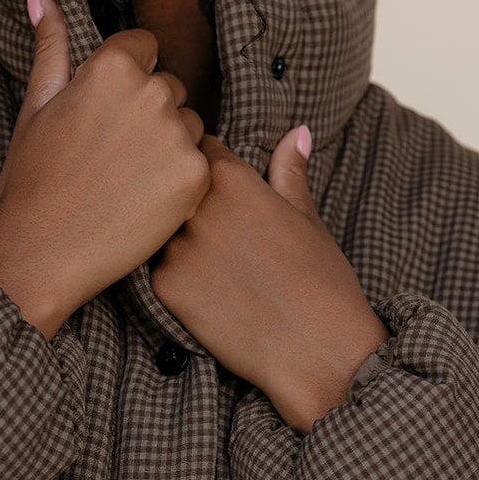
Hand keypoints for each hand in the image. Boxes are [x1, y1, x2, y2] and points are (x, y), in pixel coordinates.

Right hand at [0, 0, 210, 339]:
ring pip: (189, 125)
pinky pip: (201, 164)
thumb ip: (51, 45)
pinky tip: (144, 202)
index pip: (144, 48)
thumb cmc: (33, 179)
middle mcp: (151, 90)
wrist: (41, 253)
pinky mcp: (196, 175)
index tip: (105, 119)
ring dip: (168, 147)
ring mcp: (177, 133)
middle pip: (171, 87)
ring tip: (126, 182)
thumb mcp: (36, 105)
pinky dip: (180, 182)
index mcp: (112, 64)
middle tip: (112, 158)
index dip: (124, 83)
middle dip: (149, 114)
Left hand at [149, 128, 389, 430]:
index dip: (208, 169)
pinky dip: (176, 279)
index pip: (198, 151)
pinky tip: (209, 295)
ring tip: (216, 268)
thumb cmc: (321, 281)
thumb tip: (295, 133)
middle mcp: (195, 205)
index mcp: (230, 177)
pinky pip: (157, 270)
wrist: (313, 346)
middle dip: (187, 203)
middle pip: (173, 190)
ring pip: (160, 231)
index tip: (222, 192)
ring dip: (177, 241)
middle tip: (219, 236)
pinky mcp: (163, 286)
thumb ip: (288, 172)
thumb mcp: (307, 218)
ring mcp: (174, 246)